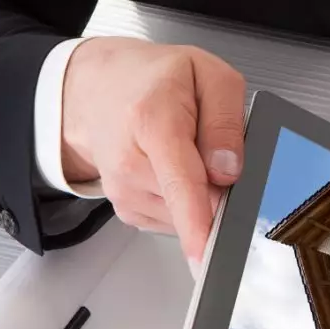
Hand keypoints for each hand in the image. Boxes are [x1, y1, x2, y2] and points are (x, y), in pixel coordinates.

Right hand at [58, 36, 245, 264]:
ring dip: (203, 191)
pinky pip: (177, 219)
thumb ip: (226, 120)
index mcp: (152, 121)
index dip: (197, 222)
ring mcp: (125, 192)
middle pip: (194, 202)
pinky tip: (175, 169)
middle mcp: (130, 163)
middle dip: (221, 186)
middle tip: (213, 147)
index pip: (180, 182)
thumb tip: (229, 170)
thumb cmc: (155, 80)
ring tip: (187, 150)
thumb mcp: (208, 73)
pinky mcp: (129, 211)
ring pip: (188, 215)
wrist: (100, 90)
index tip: (208, 255)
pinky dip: (188, 200)